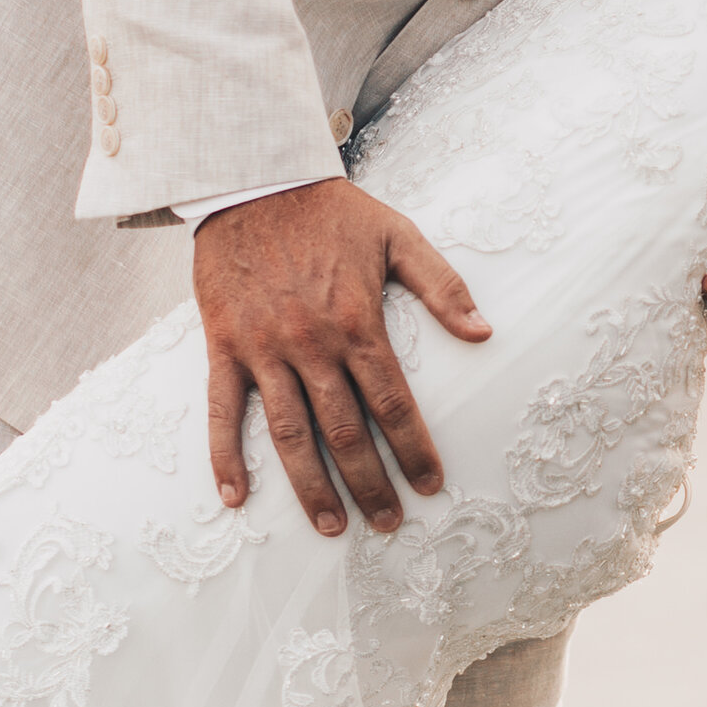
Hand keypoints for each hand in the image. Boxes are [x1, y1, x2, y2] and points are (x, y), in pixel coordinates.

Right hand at [196, 175, 490, 536]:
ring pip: (289, 434)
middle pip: (345, 431)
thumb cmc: (332, 212)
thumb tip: (484, 333)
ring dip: (311, 487)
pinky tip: (236, 498)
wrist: (253, 179)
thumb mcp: (398, 235)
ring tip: (332, 527)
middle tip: (388, 524)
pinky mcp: (225, 347)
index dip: (414, 449)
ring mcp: (264, 350)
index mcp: (358, 322)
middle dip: (370, 484)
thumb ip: (443, 285)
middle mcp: (311, 345)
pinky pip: (222, 412)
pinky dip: (226, 457)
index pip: (393, 403)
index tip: (431, 485)